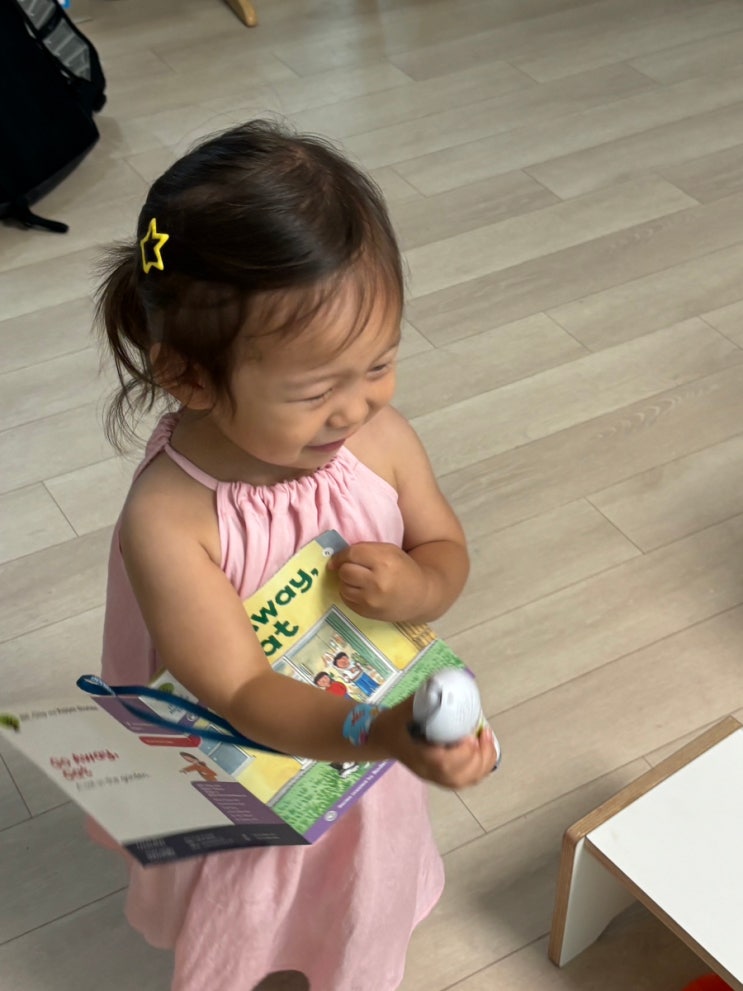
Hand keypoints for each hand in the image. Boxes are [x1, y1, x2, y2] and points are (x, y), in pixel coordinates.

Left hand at [328, 542, 428, 621]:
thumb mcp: (390, 552)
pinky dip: (350, 593)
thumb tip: (336, 558)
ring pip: (343, 586)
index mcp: (385, 561)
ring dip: (347, 582)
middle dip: (345, 568)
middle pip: (345, 571)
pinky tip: (361, 591)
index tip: (338, 558)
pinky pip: (346, 599)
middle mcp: (377, 581)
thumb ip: (366, 550)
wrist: (420, 596)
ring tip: (359, 580)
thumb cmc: (403, 569)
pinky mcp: (367, 612)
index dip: (341, 555)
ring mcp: (371, 599)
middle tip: (353, 568)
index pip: (352, 554)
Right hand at [371, 696, 498, 789]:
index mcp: (416, 756)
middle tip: (484, 734)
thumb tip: (441, 683)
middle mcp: (427, 771)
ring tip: (487, 739)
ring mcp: (434, 777)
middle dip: (477, 758)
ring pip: (463, 781)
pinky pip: (465, 780)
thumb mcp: (401, 710)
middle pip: (456, 776)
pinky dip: (480, 768)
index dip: (461, 754)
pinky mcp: (441, 777)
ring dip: (482, 763)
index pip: (441, 763)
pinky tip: (485, 750)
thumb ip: (420, 700)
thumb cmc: (391, 725)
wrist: (381, 740)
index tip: (470, 735)